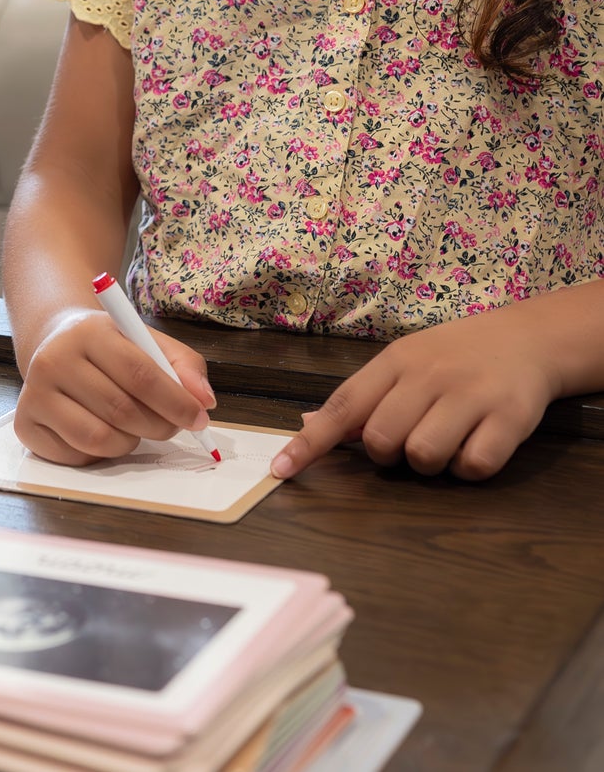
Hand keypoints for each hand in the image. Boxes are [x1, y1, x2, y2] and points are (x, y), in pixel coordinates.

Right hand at [15, 308, 215, 464]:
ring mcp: (35, 393)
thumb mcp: (147, 340)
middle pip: (122, 410)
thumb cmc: (110, 347)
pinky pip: (77, 455)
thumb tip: (203, 401)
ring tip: (133, 426)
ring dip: (130, 441)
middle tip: (172, 426)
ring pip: (100, 439)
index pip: (139, 374)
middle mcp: (54, 359)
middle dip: (160, 426)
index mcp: (89, 332)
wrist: (54, 342)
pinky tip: (102, 429)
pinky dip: (101, 453)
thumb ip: (183, 366)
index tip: (199, 418)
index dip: (176, 402)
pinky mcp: (25, 424)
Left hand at [271, 309, 560, 481]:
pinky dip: (469, 468)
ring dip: (429, 464)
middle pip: (380, 440)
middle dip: (386, 454)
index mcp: (393, 362)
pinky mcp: (509, 418)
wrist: (527, 338)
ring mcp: (468, 396)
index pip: (342, 406)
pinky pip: (473, 466)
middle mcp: (427, 376)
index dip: (309, 442)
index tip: (281, 470)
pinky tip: (475, 444)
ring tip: (445, 440)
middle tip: (408, 437)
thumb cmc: (453, 355)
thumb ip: (362, 395)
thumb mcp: (403, 361)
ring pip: (423, 456)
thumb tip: (307, 422)